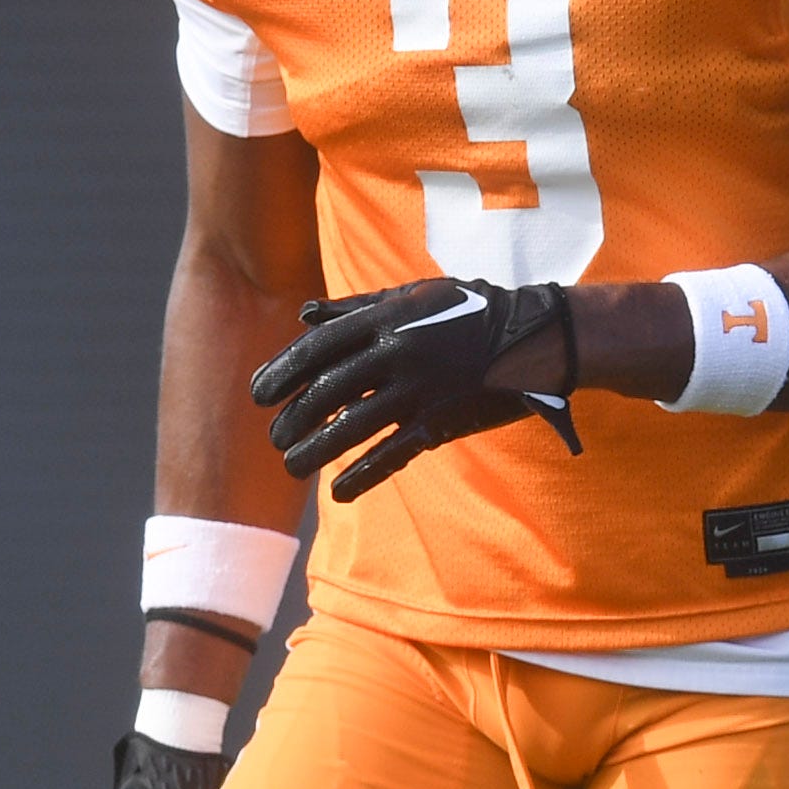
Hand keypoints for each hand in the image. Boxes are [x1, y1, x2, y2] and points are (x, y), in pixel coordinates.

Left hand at [250, 280, 581, 500]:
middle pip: (329, 391)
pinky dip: (364, 475)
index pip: (318, 349)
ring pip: (353, 427)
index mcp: (386, 319)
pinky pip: (394, 453)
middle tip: (274, 438)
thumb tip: (304, 316)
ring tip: (292, 466)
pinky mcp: (440, 421)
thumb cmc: (467, 310)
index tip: (258, 394)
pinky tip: (339, 492)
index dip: (282, 372)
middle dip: (294, 418)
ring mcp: (419, 390)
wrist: (530, 336)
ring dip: (316, 450)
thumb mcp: (412, 296)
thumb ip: (356, 308)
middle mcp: (397, 353)